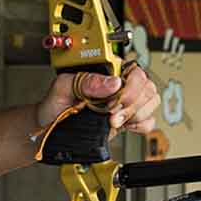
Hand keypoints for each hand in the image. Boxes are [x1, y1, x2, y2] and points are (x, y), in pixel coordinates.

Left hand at [33, 67, 160, 137]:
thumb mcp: (61, 88)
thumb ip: (84, 81)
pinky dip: (141, 125)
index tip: (112, 102)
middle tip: (111, 114)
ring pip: (151, 101)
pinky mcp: (127, 119)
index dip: (128, 89)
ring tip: (113, 121)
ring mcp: (125, 102)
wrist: (49, 129)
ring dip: (136, 115)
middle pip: (147, 87)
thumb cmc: (53, 106)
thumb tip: (113, 82)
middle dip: (131, 105)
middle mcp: (118, 84)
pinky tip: (125, 126)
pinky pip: (149, 120)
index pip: (134, 71)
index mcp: (106, 71)